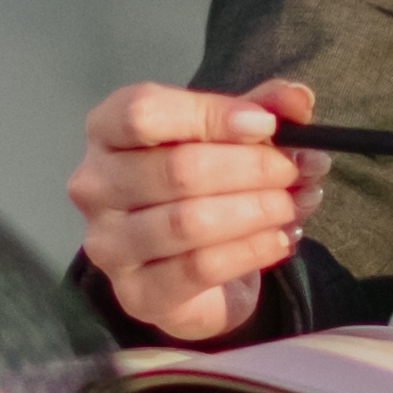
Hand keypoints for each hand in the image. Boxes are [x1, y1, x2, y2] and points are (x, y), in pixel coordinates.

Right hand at [68, 79, 320, 343]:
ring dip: (255, 211)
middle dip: (251, 168)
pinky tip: (279, 240)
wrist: (184, 266)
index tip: (267, 126)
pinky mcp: (137, 293)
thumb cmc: (198, 184)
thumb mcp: (229, 134)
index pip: (145, 113)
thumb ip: (262, 108)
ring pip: (189, 222)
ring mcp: (109, 244)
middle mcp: (95, 185)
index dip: (211, 115)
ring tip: (291, 205)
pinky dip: (249, 251)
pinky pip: (199, 268)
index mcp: (106, 130)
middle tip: (293, 170)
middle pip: (177, 169)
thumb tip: (297, 99)